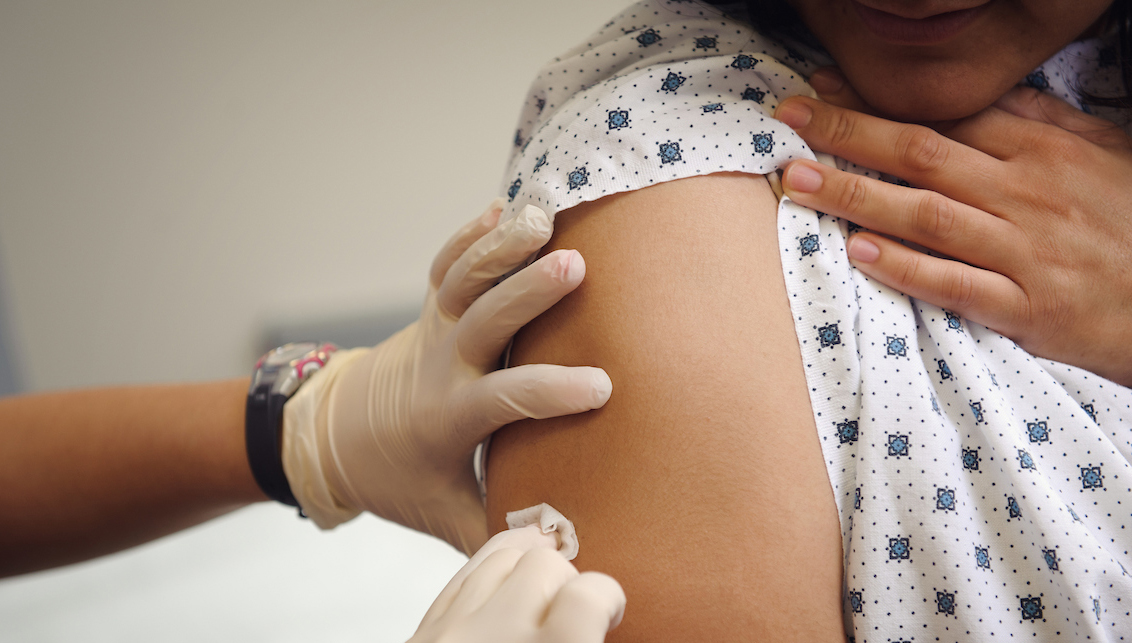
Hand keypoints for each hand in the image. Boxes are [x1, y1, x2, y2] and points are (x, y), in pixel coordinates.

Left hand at [282, 199, 612, 553]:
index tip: (601, 386)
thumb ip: (493, 529)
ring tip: (544, 212)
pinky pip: (445, 263)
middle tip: (574, 265)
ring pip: (462, 278)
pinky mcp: (429, 308)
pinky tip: (504, 205)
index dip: (550, 392)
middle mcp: (440, 363)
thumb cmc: (396, 476)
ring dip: (501, 244)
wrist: (333, 435)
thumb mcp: (441, 512)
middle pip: (481, 320)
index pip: (503, 400)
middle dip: (527, 292)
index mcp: (447, 417)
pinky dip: (471, 233)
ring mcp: (432, 328)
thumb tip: (556, 553)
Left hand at [409, 527, 625, 642]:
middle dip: (563, 576)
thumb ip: (580, 634)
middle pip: (541, 563)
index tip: (607, 608)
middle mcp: (493, 638)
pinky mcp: (419, 638)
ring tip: (537, 588)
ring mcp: (449, 635)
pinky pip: (458, 581)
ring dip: (523, 567)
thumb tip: (595, 613)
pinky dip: (485, 575)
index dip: (605, 596)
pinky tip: (499, 586)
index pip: (588, 594)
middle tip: (570, 603)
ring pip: (497, 558)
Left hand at [774, 71, 1131, 386]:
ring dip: (856, 195)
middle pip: (921, 153)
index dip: (877, 100)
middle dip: (847, 132)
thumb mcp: (1099, 153)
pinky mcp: (1027, 308)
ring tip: (798, 180)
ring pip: (926, 214)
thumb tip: (978, 92)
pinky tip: (858, 253)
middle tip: (787, 120)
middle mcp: (1025, 193)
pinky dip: (906, 268)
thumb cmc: (1131, 222)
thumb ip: (1037, 121)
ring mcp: (1024, 250)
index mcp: (1040, 150)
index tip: (823, 87)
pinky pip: (956, 285)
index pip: (944, 113)